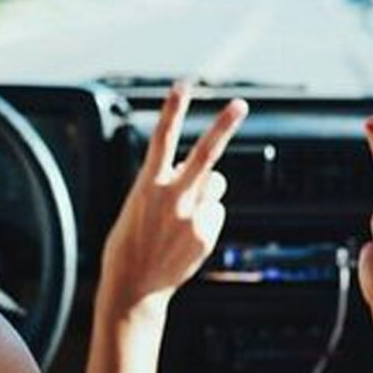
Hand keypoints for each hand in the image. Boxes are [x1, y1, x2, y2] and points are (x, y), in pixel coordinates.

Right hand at [98, 83, 248, 316]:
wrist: (133, 288)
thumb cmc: (131, 243)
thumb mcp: (138, 205)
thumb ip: (165, 184)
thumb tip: (195, 172)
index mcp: (147, 186)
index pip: (162, 139)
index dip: (172, 110)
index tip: (182, 85)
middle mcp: (172, 198)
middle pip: (204, 154)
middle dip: (223, 127)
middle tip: (241, 104)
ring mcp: (192, 217)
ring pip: (215, 184)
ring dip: (205, 191)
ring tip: (182, 215)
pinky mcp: (206, 234)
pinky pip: (216, 212)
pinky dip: (205, 218)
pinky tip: (186, 237)